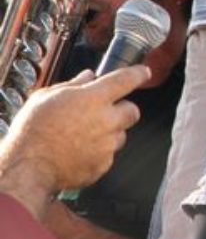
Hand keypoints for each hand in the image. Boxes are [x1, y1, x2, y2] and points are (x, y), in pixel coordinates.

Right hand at [0, 67, 147, 202]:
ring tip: (81, 136)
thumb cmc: (33, 130)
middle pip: (132, 110)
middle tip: (102, 112)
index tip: (143, 73)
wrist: (28, 166)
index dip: (137, 74)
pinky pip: (108, 155)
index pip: (125, 80)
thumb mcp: (45, 97)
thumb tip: (88, 77)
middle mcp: (107, 120)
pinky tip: (77, 152)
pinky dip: (97, 153)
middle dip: (122, 109)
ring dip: (108, 133)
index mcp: (93, 98)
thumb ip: (72, 85)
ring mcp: (107, 144)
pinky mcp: (104, 164)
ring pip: (120, 134)